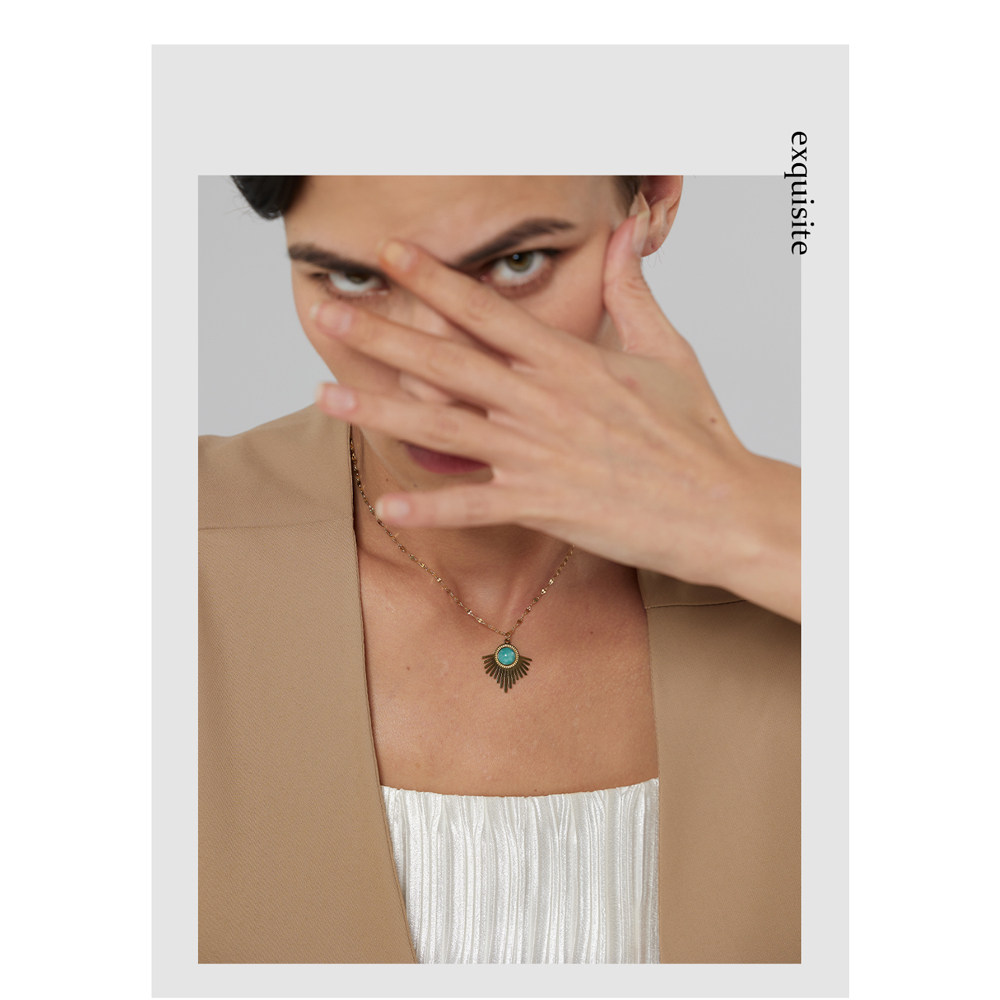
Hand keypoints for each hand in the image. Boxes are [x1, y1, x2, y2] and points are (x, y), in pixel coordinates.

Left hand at [313, 214, 800, 621]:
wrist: (721, 507)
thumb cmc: (697, 432)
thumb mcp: (668, 351)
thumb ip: (633, 293)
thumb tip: (622, 238)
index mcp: (571, 361)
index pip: (489, 311)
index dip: (435, 281)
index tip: (392, 255)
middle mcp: (544, 402)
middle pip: (447, 362)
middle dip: (381, 335)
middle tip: (326, 314)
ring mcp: (539, 454)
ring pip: (444, 429)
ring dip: (382, 411)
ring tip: (328, 396)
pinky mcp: (544, 505)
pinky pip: (476, 505)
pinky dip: (432, 507)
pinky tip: (389, 506)